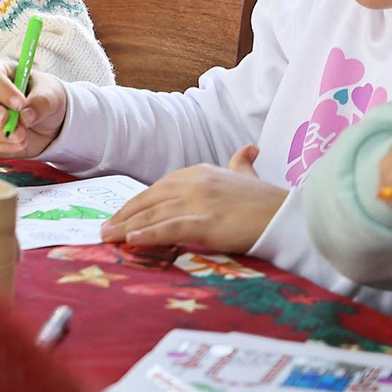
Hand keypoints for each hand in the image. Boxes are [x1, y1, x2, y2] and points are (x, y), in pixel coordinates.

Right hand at [0, 60, 68, 157]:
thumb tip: (26, 116)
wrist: (48, 123)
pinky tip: (21, 144)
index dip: (0, 89)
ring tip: (23, 136)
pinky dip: (4, 146)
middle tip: (5, 120)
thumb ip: (41, 102)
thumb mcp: (52, 95)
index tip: (19, 104)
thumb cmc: (45, 98)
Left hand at [99, 145, 285, 252]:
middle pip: (149, 201)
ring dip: (126, 228)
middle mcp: (193, 183)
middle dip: (124, 216)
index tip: (119, 216)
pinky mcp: (206, 223)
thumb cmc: (266, 200)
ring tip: (107, 238)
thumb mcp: (247, 174)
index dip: (136, 204)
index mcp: (198, 172)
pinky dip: (148, 235)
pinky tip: (131, 241)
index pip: (157, 189)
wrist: (288, 215)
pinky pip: (170, 229)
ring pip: (153, 215)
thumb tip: (248, 149)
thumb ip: (240, 163)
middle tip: (103, 231)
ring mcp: (198, 202)